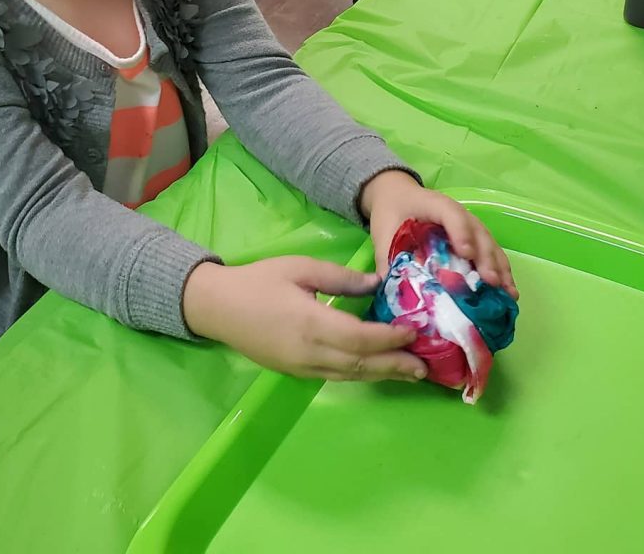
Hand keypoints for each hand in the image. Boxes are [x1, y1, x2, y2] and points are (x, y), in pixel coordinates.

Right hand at [183, 257, 427, 382]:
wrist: (216, 307)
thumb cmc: (258, 280)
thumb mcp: (300, 267)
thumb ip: (340, 278)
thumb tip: (377, 284)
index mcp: (310, 322)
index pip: (360, 336)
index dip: (390, 337)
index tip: (414, 330)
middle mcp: (309, 352)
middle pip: (361, 363)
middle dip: (395, 365)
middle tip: (426, 366)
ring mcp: (301, 367)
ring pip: (350, 374)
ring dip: (382, 374)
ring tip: (410, 373)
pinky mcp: (295, 372)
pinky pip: (335, 376)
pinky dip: (360, 374)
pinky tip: (375, 369)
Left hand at [360, 170, 518, 297]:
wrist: (397, 197)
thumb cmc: (391, 213)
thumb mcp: (383, 233)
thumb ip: (385, 258)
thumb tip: (387, 290)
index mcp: (433, 204)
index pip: (450, 213)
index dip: (460, 232)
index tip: (466, 254)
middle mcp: (457, 212)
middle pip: (477, 231)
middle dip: (486, 257)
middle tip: (491, 282)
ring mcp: (469, 224)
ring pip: (489, 243)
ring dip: (500, 267)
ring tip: (508, 293)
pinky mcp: (474, 237)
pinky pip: (491, 251)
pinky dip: (500, 270)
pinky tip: (507, 291)